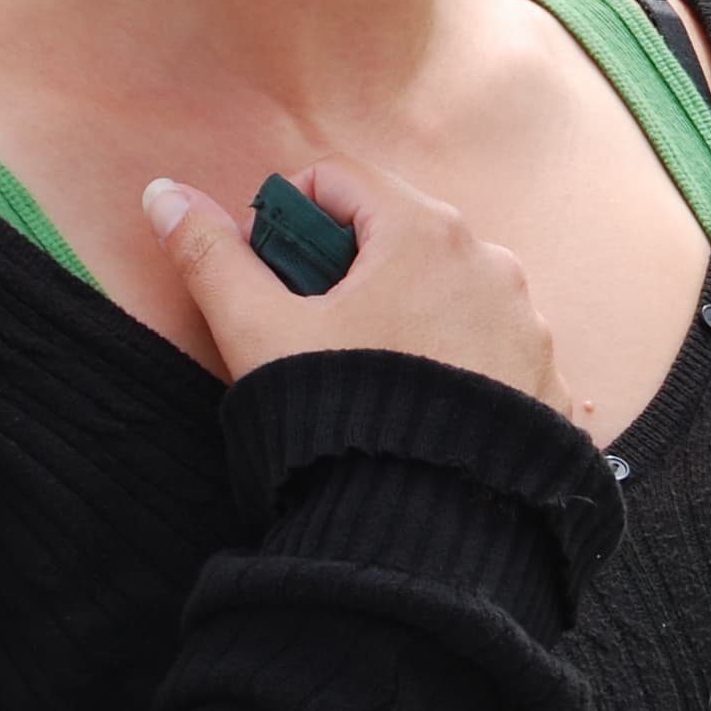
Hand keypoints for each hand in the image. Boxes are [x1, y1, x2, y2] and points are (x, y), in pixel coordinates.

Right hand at [142, 159, 575, 417]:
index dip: (289, 217)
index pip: (340, 181)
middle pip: (399, 234)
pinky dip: (454, 361)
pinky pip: (491, 347)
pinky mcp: (547, 380)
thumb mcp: (258, 331)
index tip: (269, 273)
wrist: (430, 530)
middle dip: (348, 269)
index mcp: (424, 231)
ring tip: (363, 376)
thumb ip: (210, 257)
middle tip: (309, 332)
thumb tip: (163, 193)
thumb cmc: (340, 415)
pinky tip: (418, 408)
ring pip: (448, 291)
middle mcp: (491, 264)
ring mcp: (529, 323)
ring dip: (404, 314)